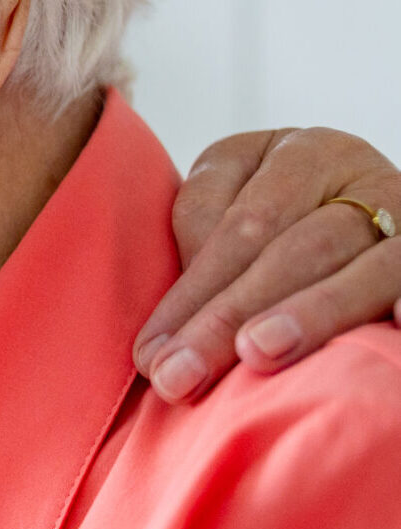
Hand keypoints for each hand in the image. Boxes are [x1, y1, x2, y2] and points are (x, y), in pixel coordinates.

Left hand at [135, 128, 400, 402]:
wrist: (359, 210)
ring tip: (257, 353)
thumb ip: (205, 242)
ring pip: (361, 264)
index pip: (239, 224)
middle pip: (291, 246)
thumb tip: (171, 328)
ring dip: (310, 312)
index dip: (192, 293)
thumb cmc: (274, 224)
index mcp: (293, 152)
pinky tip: (398, 325)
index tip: (151, 357)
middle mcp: (355, 171)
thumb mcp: (233, 206)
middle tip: (182, 375)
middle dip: (228, 316)